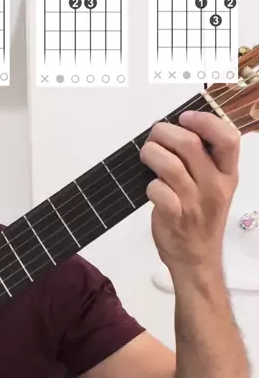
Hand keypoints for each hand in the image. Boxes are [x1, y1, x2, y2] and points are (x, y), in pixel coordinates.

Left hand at [140, 111, 239, 272]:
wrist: (196, 259)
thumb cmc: (201, 217)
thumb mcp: (213, 187)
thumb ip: (201, 160)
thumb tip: (172, 129)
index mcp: (227, 175)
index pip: (228, 139)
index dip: (205, 121)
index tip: (185, 118)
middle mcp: (214, 187)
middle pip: (190, 144)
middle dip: (164, 132)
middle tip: (155, 137)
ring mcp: (195, 203)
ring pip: (170, 165)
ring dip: (151, 153)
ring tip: (147, 155)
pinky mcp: (175, 217)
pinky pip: (158, 190)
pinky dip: (149, 184)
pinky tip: (151, 187)